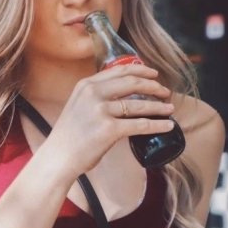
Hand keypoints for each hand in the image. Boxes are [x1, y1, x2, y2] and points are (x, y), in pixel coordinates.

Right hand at [44, 64, 173, 176]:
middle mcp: (93, 93)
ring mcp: (101, 111)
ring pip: (139, 105)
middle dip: (153, 87)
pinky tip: (168, 126)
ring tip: (169, 108)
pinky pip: (140, 125)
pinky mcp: (109, 129)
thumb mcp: (78, 105)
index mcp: (86, 85)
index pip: (119, 70)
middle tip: (165, 92)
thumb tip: (122, 95)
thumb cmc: (69, 135)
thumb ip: (96, 96)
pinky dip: (157, 125)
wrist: (58, 157)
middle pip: (132, 83)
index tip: (154, 74)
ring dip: (158, 107)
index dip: (141, 70)